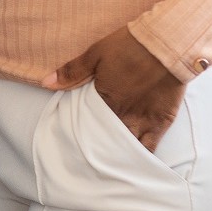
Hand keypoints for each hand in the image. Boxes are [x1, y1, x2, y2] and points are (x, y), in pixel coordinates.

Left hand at [44, 25, 184, 152]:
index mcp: (104, 100)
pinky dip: (140, 158)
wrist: (165, 44)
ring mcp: (143, 122)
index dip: (80, 135)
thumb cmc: (128, 47)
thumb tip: (46, 83)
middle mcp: (122, 115)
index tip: (72, 144)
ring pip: (125, 149)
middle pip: (105, 141)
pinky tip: (133, 166)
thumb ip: (71, 72)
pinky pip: (150, 149)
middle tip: (87, 159)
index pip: (86, 125)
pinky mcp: (161, 123)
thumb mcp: (95, 54)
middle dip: (96, 150)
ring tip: (107, 166)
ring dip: (115, 156)